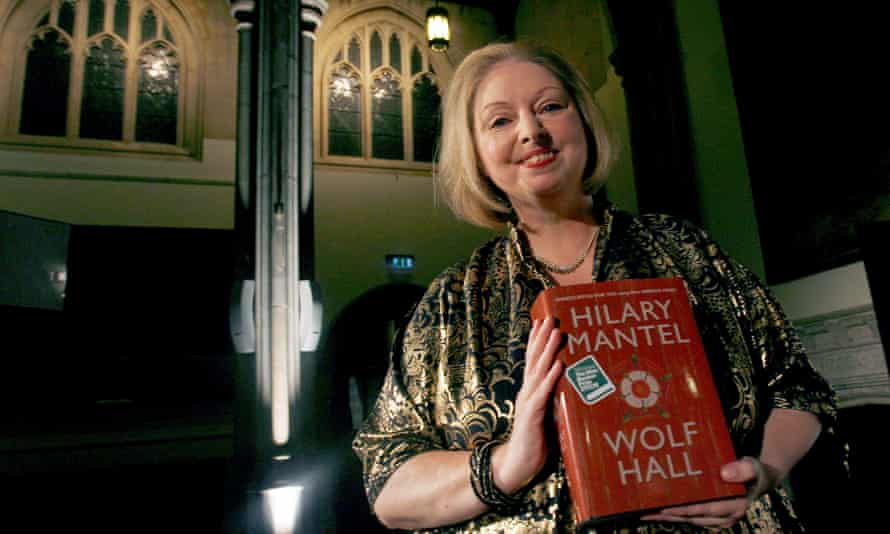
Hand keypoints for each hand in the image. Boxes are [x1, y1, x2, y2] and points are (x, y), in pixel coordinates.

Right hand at [491, 317, 563, 493]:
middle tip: (550, 317)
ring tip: (556, 332)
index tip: (542, 321)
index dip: (537, 341)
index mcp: (531, 391)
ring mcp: (529, 402)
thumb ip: (557, 402)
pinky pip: (543, 393)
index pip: (533, 361)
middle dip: (542, 338)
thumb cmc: (535, 443)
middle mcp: (528, 392)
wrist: (517, 465)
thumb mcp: (549, 417)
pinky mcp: (532, 415)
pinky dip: (551, 377)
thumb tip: (574, 390)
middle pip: (534, 359)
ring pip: (539, 371)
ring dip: (548, 351)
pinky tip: (558, 364)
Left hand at [640, 456, 777, 528]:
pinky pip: (691, 515)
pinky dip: (676, 514)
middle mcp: (725, 517)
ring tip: (646, 514)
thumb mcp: (753, 467)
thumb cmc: (755, 471)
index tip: (664, 508)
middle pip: (692, 517)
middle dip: (668, 516)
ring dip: (668, 517)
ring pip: (689, 519)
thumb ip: (742, 469)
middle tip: (646, 513)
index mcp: (735, 507)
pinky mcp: (712, 515)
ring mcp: (718, 518)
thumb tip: (725, 474)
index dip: (684, 510)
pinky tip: (659, 510)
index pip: (704, 510)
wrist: (761, 478)